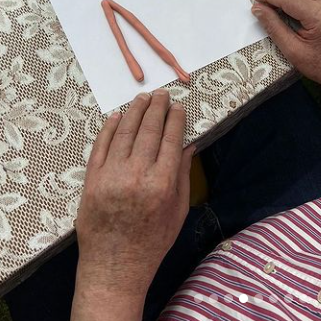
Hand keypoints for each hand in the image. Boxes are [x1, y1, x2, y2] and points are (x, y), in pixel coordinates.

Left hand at [72, 90, 192, 318]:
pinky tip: (117, 117)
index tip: (178, 106)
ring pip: (124, 133)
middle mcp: (137, 175)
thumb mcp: (177, 212)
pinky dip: (109, 129)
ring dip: (134, 112)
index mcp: (162, 184)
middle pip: (148, 131)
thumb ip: (183, 176)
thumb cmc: (152, 243)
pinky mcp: (92, 180)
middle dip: (156, 108)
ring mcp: (111, 176)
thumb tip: (188, 146)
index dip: (175, 119)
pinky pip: (100, 147)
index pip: (170, 139)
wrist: (114, 267)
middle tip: (161, 94)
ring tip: (142, 98)